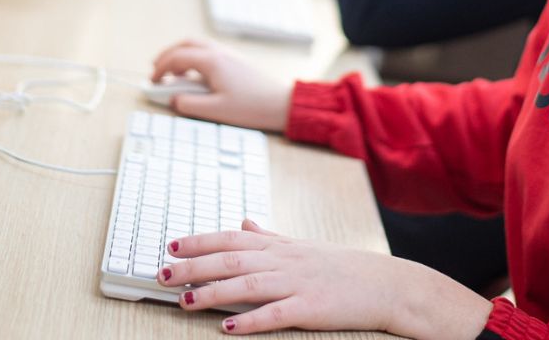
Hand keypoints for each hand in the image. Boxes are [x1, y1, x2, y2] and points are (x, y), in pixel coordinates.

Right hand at [151, 41, 291, 131]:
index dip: (160, 68)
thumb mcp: (215, 110)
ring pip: (197, 45)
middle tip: (156, 71)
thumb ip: (189, 104)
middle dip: (168, 55)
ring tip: (173, 74)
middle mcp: (219, 52)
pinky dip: (194, 58)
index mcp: (212, 61)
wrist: (280, 103)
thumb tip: (174, 99)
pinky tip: (193, 76)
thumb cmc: (251, 107)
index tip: (151, 81)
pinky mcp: (235, 61)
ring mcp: (228, 54)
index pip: (177, 57)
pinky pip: (208, 52)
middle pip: (186, 44)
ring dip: (181, 55)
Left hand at [158, 220, 492, 337]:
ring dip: (213, 292)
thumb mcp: (301, 245)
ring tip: (186, 301)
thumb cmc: (340, 266)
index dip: (200, 240)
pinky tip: (229, 329)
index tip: (171, 245)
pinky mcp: (311, 307)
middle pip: (231, 259)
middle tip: (163, 274)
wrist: (385, 283)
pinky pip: (276, 314)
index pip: (231, 237)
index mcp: (280, 244)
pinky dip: (251, 321)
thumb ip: (268, 235)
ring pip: (248, 284)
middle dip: (194, 266)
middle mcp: (284, 259)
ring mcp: (297, 282)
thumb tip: (243, 220)